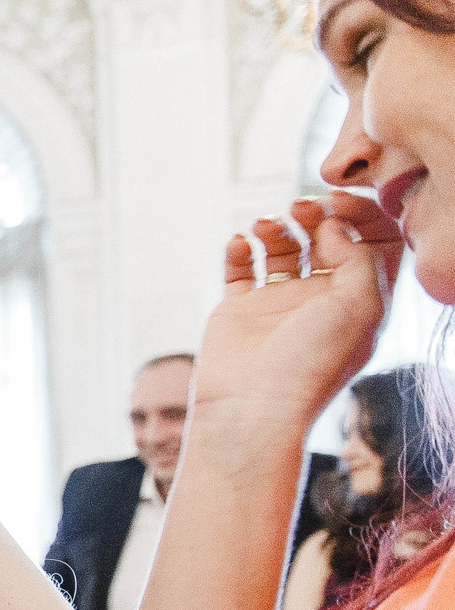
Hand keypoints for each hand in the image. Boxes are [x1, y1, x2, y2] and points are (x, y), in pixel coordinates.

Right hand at [192, 198, 399, 431]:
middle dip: (315, 213)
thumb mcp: (361, 305)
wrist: (253, 407)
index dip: (359, 214)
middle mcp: (321, 298)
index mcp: (360, 299)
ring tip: (265, 224)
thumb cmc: (312, 363)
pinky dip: (238, 247)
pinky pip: (238, 266)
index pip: (371, 241)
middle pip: (325, 237)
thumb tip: (333, 225)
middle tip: (302, 206)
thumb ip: (358, 255)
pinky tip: (238, 243)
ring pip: (281, 246)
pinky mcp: (238, 309)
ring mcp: (278, 303)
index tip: (337, 202)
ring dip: (276, 226)